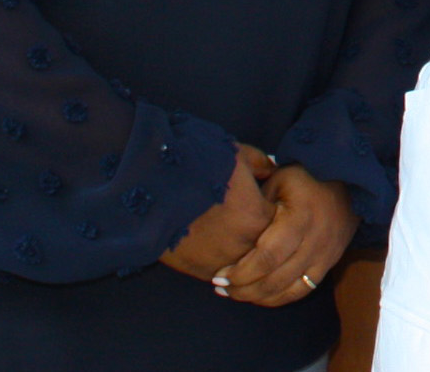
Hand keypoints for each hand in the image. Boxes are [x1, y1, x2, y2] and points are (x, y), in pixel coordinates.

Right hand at [158, 145, 276, 282]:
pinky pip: (224, 274)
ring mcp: (222, 261)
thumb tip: (273, 170)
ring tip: (233, 240)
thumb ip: (260, 164)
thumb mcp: (235, 155)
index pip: (283, 222)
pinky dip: (225, 266)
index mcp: (257, 215)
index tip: (265, 203)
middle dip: (264, 237)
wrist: (146, 185)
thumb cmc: (193, 164)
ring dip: (246, 256)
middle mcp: (244, 244)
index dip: (274, 211)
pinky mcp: (200, 271)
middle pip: (267, 247)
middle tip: (250, 225)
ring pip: (247, 266)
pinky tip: (217, 250)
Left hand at [216, 164, 359, 306]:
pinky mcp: (330, 262)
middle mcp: (315, 241)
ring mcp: (326, 254)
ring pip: (290, 290)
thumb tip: (228, 228)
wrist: (349, 181)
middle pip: (276, 279)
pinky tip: (262, 296)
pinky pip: (304, 290)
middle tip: (221, 288)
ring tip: (236, 294)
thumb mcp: (278, 179)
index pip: (267, 257)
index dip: (241, 272)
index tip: (219, 275)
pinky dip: (280, 298)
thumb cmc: (306, 177)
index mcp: (299, 219)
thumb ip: (256, 203)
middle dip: (244, 289)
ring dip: (260, 297)